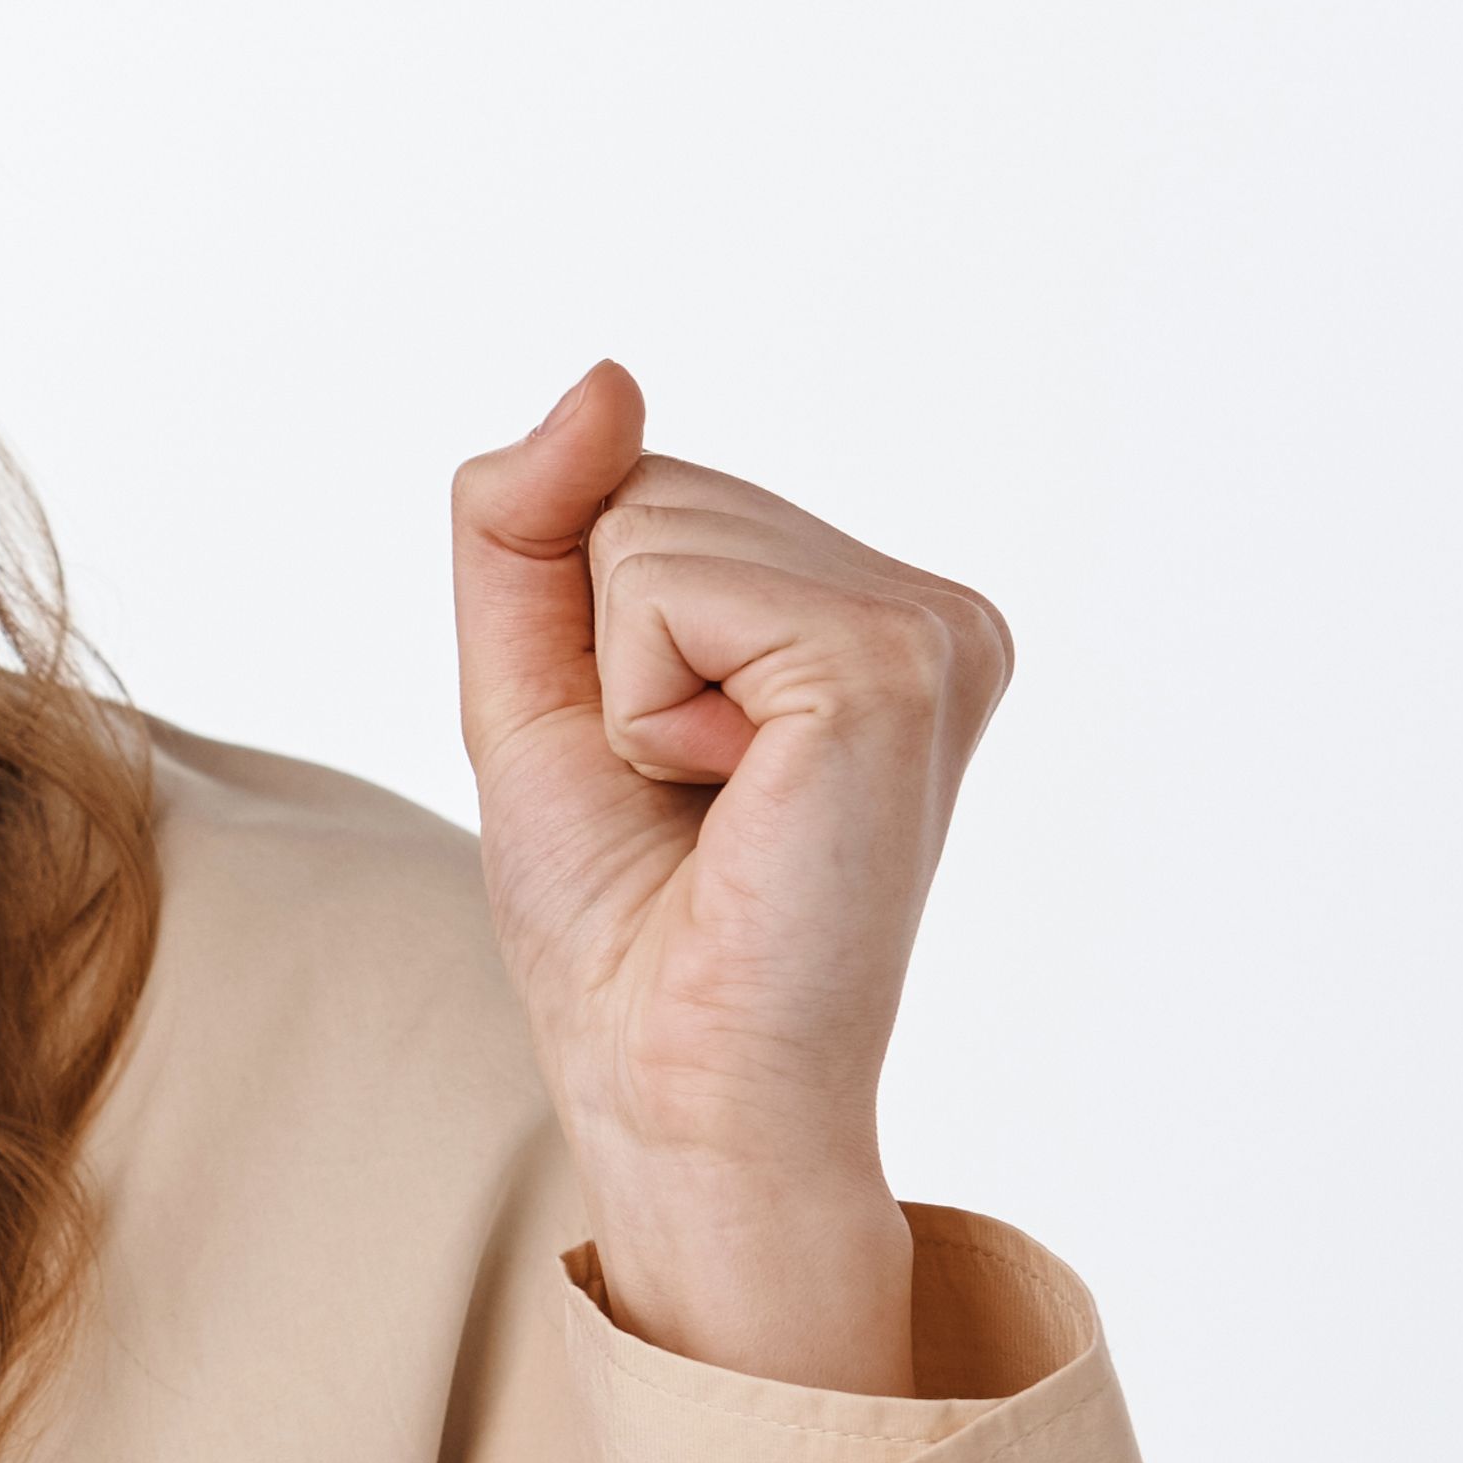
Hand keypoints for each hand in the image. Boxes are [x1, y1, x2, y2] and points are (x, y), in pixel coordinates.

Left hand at [446, 363, 1011, 1395]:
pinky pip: (662, 587)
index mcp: (873, 613)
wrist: (677, 1086)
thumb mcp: (533, 686)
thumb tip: (605, 376)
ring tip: (713, 806)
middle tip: (685, 802)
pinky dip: (640, 705)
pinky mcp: (893, 666)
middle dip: (600, 650)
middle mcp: (929, 609)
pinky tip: (730, 803)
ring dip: (617, 684)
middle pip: (645, 488)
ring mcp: (929, 630)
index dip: (588, 636)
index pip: (649, 492)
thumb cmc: (620, 923)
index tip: (664, 771)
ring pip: (644, 524)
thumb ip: (534, 518)